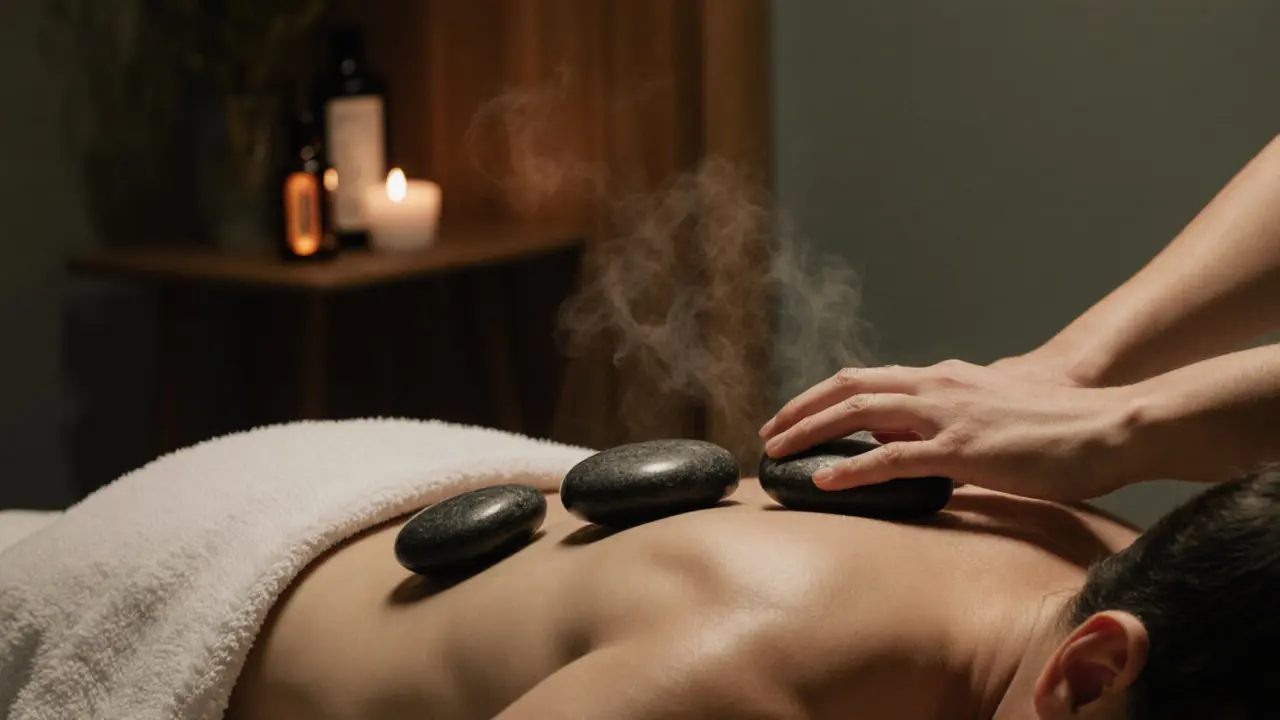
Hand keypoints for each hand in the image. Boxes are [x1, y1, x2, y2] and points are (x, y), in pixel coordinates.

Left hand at [758, 360, 1140, 501]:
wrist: (1108, 426)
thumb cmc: (1059, 428)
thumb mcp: (994, 417)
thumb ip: (955, 427)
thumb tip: (925, 452)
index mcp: (943, 378)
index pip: (867, 379)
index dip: (823, 396)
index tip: (793, 416)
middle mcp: (936, 386)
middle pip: (848, 387)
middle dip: (801, 408)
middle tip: (768, 432)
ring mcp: (946, 415)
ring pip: (857, 414)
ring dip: (809, 432)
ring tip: (777, 452)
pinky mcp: (961, 450)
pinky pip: (891, 458)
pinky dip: (851, 470)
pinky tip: (824, 483)